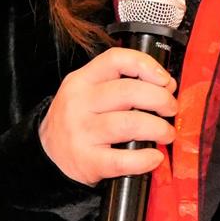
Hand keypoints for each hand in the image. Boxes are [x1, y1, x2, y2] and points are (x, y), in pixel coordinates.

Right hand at [39, 47, 177, 185]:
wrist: (49, 154)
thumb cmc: (80, 120)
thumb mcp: (91, 92)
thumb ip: (125, 83)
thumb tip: (167, 85)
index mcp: (82, 80)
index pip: (116, 59)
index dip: (146, 65)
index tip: (164, 79)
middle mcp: (79, 103)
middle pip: (129, 92)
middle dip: (160, 99)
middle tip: (171, 109)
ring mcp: (81, 132)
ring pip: (130, 124)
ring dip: (158, 128)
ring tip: (166, 133)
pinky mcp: (86, 161)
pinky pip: (122, 159)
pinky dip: (145, 159)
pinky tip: (154, 157)